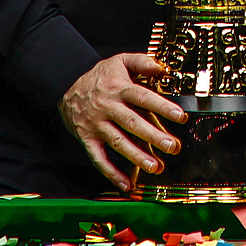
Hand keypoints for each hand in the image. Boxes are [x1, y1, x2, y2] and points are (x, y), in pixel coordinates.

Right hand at [58, 53, 185, 191]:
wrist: (66, 84)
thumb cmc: (100, 76)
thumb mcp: (120, 61)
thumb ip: (141, 62)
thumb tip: (160, 67)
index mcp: (119, 88)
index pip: (143, 98)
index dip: (162, 107)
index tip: (180, 116)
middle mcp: (108, 108)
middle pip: (132, 123)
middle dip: (153, 136)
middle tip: (172, 146)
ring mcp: (96, 125)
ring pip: (118, 142)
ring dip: (137, 156)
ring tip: (155, 166)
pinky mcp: (87, 139)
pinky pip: (98, 158)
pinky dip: (111, 173)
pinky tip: (126, 184)